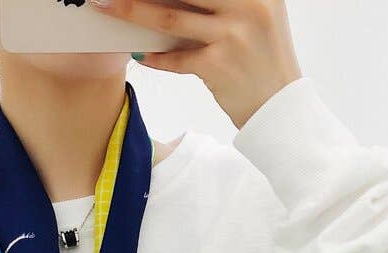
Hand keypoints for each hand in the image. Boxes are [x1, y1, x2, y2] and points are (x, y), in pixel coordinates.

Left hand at [90, 0, 301, 128]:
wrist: (279, 107)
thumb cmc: (264, 60)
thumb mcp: (258, 15)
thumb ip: (225, 1)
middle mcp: (247, 4)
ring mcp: (232, 34)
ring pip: (170, 17)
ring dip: (133, 12)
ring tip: (108, 6)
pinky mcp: (218, 65)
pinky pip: (176, 58)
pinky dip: (157, 57)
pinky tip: (142, 54)